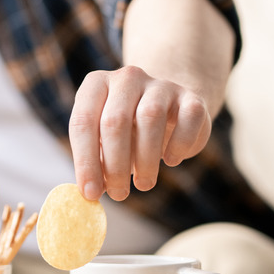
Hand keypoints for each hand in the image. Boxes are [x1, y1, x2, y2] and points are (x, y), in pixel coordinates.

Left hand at [69, 65, 212, 201]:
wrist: (169, 108)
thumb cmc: (126, 131)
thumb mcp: (104, 140)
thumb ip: (95, 160)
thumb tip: (89, 193)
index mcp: (96, 85)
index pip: (83, 122)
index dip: (85, 161)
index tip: (90, 193)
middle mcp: (126, 78)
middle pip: (115, 121)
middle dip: (114, 165)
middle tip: (118, 194)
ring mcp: (160, 84)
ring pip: (149, 118)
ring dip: (145, 159)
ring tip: (143, 184)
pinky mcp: (190, 96)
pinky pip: (188, 118)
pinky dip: (179, 144)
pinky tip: (171, 160)